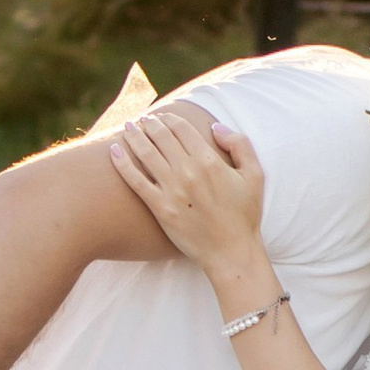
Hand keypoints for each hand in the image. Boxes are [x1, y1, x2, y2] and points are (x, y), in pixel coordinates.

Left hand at [107, 105, 268, 286]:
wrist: (231, 252)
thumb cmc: (245, 215)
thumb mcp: (255, 175)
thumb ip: (240, 144)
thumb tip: (215, 127)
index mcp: (209, 161)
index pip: (182, 129)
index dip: (169, 118)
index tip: (162, 116)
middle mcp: (188, 172)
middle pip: (160, 137)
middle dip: (149, 124)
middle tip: (142, 120)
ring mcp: (171, 190)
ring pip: (145, 154)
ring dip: (134, 136)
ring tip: (128, 128)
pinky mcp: (159, 208)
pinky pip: (135, 180)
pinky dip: (122, 163)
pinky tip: (114, 151)